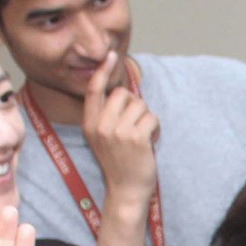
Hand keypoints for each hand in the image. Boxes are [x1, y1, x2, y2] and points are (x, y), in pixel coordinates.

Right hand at [82, 49, 159, 202]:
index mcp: (89, 124)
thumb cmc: (119, 162)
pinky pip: (152, 118)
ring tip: (142, 135)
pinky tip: (150, 141)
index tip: (110, 55)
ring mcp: (117, 132)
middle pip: (122, 93)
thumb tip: (124, 93)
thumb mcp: (103, 138)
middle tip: (136, 123)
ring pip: (139, 104)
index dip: (103, 71)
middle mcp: (100, 126)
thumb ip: (107, 116)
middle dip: (135, 104)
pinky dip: (155, 127)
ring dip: (146, 117)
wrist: (126, 190)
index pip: (94, 90)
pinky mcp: (135, 138)